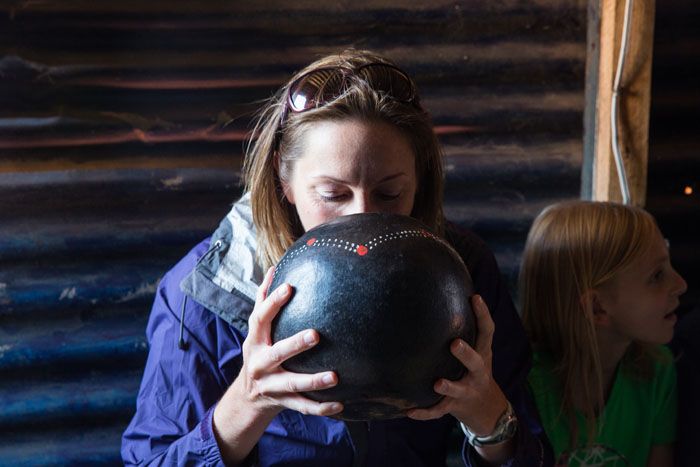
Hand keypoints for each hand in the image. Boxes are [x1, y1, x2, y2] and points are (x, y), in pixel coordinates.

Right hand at [232, 266, 343, 416]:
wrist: (248, 398)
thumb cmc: (259, 353)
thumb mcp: (256, 330)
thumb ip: (263, 301)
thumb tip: (273, 270)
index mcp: (254, 341)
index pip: (260, 319)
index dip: (272, 303)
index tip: (289, 287)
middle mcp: (260, 364)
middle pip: (277, 354)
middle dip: (294, 344)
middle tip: (316, 334)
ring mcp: (271, 386)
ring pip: (292, 384)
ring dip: (313, 381)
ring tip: (334, 376)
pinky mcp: (283, 403)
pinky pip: (303, 407)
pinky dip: (320, 408)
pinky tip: (339, 404)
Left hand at [406, 294, 507, 434]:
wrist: (486, 409)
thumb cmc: (473, 368)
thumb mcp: (477, 349)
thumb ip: (464, 328)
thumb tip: (440, 290)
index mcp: (483, 353)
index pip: (487, 332)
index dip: (483, 315)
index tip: (474, 297)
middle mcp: (478, 372)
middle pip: (476, 362)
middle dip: (466, 354)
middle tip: (454, 344)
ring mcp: (467, 390)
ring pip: (459, 390)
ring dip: (449, 387)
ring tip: (437, 383)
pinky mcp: (454, 406)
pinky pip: (439, 411)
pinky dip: (425, 413)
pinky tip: (408, 412)